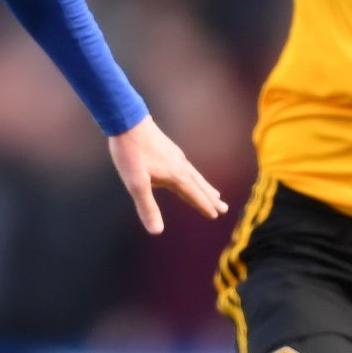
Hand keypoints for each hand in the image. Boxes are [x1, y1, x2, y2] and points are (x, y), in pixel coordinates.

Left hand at [107, 116, 225, 234]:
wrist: (127, 120)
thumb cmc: (130, 153)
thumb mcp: (136, 184)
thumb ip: (147, 207)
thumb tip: (157, 231)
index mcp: (175, 176)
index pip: (193, 195)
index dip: (204, 206)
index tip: (215, 215)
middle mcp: (180, 166)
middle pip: (199, 185)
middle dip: (210, 198)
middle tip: (224, 208)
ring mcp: (176, 155)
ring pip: (195, 175)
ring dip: (205, 186)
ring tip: (214, 193)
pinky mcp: (169, 148)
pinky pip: (187, 167)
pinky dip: (194, 175)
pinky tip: (189, 173)